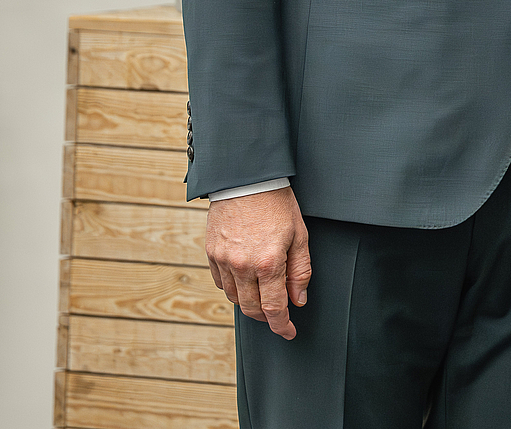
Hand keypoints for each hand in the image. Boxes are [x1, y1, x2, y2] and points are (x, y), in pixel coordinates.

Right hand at [206, 187, 310, 339]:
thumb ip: (300, 271)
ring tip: (264, 297)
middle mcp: (242, 266)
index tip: (289, 332)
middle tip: (278, 316)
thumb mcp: (299, 235)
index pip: (274, 308)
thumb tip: (298, 299)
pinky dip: (234, 289)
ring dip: (251, 304)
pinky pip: (222, 283)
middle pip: (252, 309)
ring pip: (236, 299)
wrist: (246, 178)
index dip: (282, 326)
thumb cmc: (277, 203)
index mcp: (268, 262)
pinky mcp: (211, 253)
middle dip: (267, 318)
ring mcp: (223, 260)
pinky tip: (246, 282)